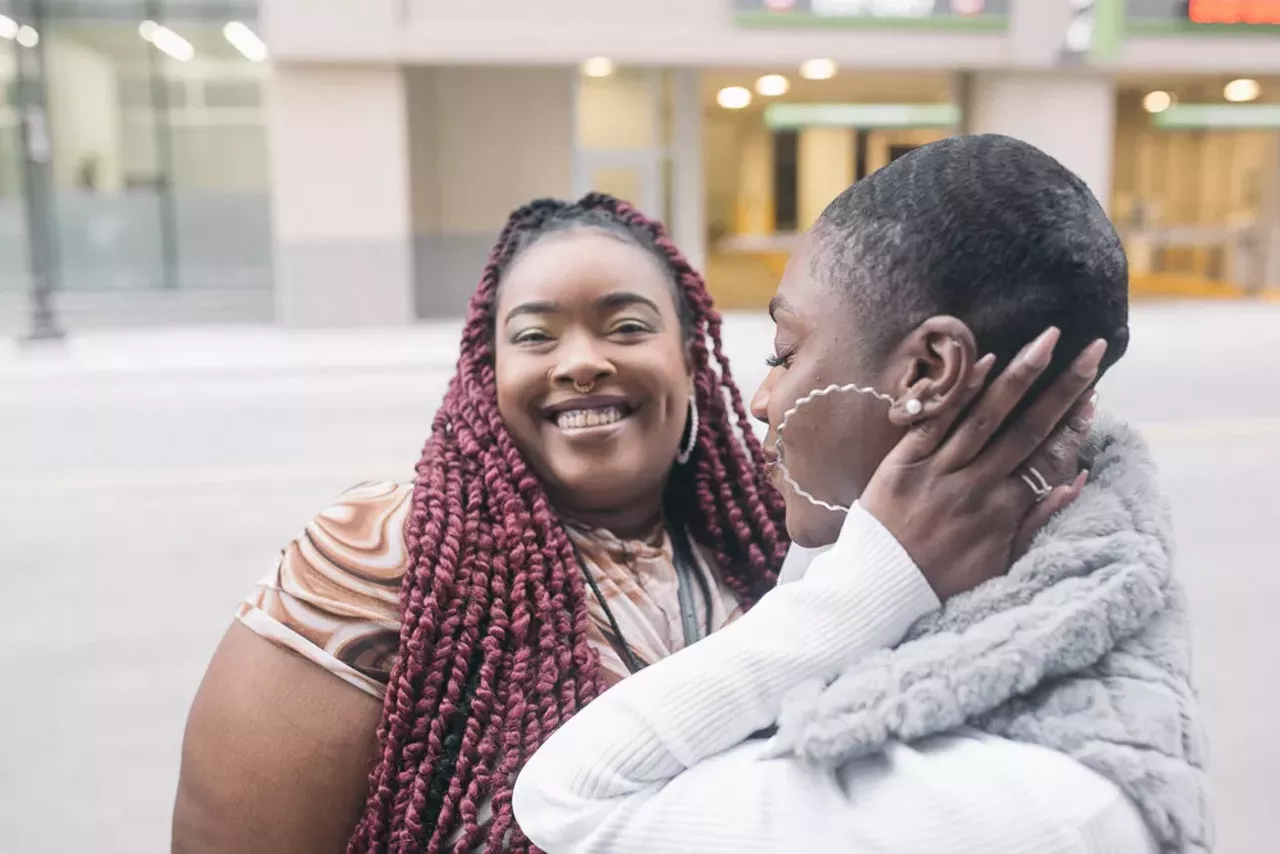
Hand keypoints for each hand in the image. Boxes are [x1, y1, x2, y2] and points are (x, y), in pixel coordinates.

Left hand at [861, 328, 1103, 601]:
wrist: (880, 588)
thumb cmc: (942, 579)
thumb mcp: (1000, 563)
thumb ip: (1038, 522)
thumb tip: (1075, 482)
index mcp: (1003, 511)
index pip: (1049, 458)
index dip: (1074, 425)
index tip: (1094, 395)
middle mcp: (977, 486)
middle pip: (1029, 427)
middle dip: (1064, 386)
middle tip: (1092, 349)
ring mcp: (940, 471)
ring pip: (987, 416)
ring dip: (1021, 375)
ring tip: (1047, 340)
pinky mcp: (904, 462)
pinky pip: (938, 420)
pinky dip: (962, 392)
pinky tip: (985, 360)